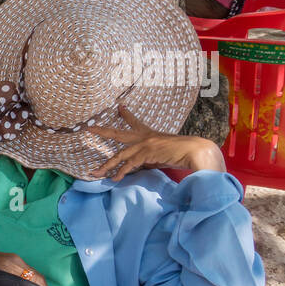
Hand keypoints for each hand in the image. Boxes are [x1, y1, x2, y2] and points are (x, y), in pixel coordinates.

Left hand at [89, 105, 225, 180]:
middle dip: (102, 131)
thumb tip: (137, 167)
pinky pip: (129, 164)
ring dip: (107, 165)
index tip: (119, 107)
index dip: (126, 115)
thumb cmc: (183, 153)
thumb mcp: (161, 155)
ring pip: (120, 155)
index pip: (134, 122)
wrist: (195, 151)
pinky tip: (114, 178)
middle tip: (88, 129)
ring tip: (96, 172)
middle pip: (118, 133)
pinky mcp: (147, 153)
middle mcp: (144, 137)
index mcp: (149, 134)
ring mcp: (145, 144)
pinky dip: (121, 172)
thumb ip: (148, 159)